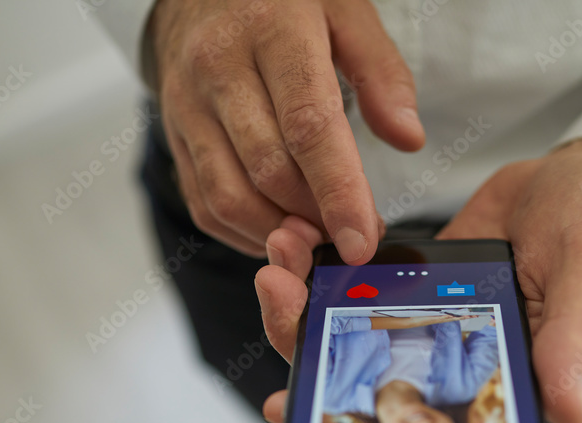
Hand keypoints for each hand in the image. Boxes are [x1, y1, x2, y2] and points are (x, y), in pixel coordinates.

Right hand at [146, 0, 424, 261]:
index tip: (361, 241)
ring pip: (228, 197)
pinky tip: (280, 232)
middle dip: (317, 219)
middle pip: (269, 171)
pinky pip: (204, 204)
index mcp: (272, 32)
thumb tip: (408, 138)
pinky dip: (244, 234)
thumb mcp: (345, 10)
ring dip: (279, 234)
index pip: (307, 126)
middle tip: (356, 234)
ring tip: (320, 236)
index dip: (338, 192)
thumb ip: (380, 73)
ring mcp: (187, 107)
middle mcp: (219, 70)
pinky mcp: (173, 137)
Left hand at [255, 138, 581, 422]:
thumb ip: (576, 341)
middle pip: (360, 378)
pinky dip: (320, 267)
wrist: (572, 179)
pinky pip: (352, 287)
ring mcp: (419, 325)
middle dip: (304, 345)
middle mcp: (446, 365)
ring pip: (345, 332)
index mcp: (490, 382)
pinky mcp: (403, 286)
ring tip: (280, 252)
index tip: (294, 410)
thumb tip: (569, 412)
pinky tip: (298, 237)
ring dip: (300, 301)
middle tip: (276, 294)